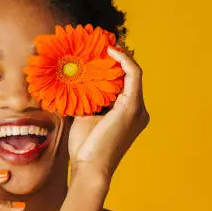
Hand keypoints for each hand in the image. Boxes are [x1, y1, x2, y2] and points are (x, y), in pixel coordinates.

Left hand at [67, 46, 149, 182]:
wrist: (89, 167)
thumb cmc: (85, 147)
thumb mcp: (85, 117)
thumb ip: (87, 100)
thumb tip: (73, 81)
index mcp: (129, 113)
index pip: (125, 83)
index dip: (114, 65)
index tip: (98, 52)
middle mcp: (138, 110)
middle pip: (130, 76)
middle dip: (116, 58)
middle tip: (99, 43)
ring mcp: (137, 109)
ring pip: (133, 73)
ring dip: (119, 56)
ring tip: (103, 43)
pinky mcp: (132, 107)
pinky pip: (133, 75)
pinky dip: (124, 60)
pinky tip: (110, 51)